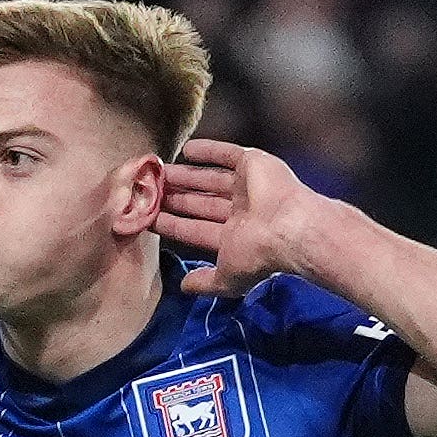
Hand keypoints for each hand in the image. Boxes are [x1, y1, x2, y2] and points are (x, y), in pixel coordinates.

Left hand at [154, 140, 337, 296]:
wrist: (288, 227)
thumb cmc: (258, 255)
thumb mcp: (227, 277)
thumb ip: (205, 282)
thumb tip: (183, 286)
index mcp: (234, 237)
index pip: (195, 229)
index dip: (173, 225)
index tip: (148, 219)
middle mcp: (240, 211)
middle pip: (199, 203)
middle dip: (175, 199)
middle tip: (149, 192)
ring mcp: (246, 186)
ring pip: (208, 180)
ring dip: (185, 176)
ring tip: (160, 173)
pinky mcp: (252, 163)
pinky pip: (226, 154)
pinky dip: (207, 151)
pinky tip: (186, 150)